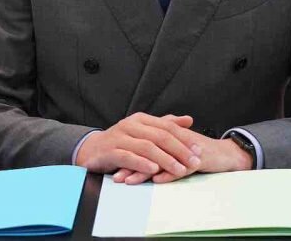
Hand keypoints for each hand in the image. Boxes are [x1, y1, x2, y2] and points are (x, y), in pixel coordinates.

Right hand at [75, 113, 203, 181]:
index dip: (184, 138)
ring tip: (179, 169)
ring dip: (165, 160)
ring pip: (147, 147)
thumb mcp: (143, 130)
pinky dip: (142, 163)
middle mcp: (131, 125)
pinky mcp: (110, 151)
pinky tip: (154, 170)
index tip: (198, 150)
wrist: (91, 149)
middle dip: (180, 150)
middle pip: (160, 136)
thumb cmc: (121, 141)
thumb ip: (165, 125)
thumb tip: (188, 119)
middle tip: (194, 161)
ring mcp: (120, 137)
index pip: (167, 127)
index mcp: (141, 119)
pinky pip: (128, 157)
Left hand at [112, 118, 253, 184]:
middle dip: (131, 164)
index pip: (144, 144)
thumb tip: (140, 156)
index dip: (128, 154)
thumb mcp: (177, 147)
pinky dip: (168, 175)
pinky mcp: (197, 160)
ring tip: (129, 181)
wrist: (224, 154)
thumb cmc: (198, 152)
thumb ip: (160, 147)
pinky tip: (156, 180)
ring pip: (161, 160)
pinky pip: (180, 168)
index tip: (113, 164)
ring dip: (144, 171)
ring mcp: (186, 150)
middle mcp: (175, 140)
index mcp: (168, 135)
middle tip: (116, 174)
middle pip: (148, 151)